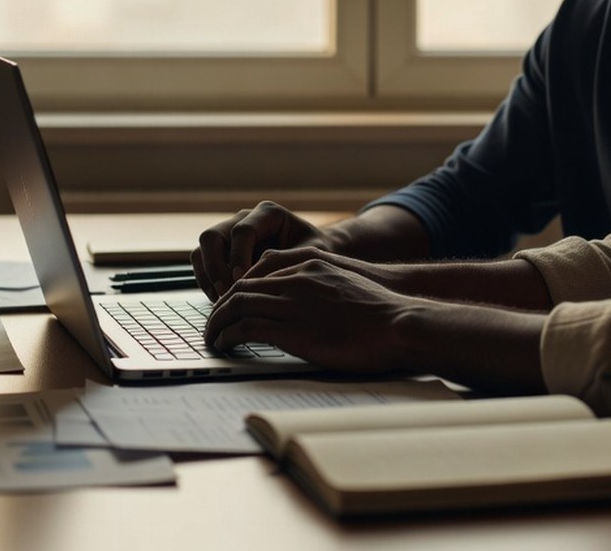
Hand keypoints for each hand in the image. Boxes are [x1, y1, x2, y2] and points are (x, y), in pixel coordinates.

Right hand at [191, 201, 328, 299]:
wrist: (315, 258)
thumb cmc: (317, 254)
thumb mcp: (310, 256)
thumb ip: (285, 263)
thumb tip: (257, 280)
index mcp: (267, 214)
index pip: (242, 231)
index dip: (238, 256)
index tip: (242, 280)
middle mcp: (244, 219)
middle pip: (212, 236)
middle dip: (215, 267)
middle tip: (227, 293)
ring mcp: (230, 234)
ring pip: (202, 250)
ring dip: (207, 276)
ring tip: (222, 300)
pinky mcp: (222, 252)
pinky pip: (202, 264)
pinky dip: (206, 282)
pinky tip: (221, 301)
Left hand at [204, 253, 413, 373]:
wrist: (398, 323)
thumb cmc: (382, 309)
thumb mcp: (349, 281)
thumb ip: (323, 282)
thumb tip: (310, 300)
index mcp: (310, 265)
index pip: (259, 272)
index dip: (240, 290)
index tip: (232, 305)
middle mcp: (296, 280)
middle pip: (242, 288)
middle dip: (221, 306)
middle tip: (214, 323)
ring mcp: (292, 304)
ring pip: (237, 306)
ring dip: (218, 323)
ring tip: (212, 337)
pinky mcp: (291, 331)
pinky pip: (245, 330)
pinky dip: (227, 337)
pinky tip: (224, 346)